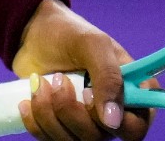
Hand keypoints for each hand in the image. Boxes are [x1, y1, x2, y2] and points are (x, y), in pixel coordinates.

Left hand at [12, 0, 153, 140]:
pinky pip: (50, 140)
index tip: (88, 94)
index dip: (114, 121)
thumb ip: (109, 77)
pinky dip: (36, 121)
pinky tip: (29, 99)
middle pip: (99, 138)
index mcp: (131, 92)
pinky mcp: (60, 126)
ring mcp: (86, 122)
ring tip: (41, 83)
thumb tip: (112, 121)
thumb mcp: (93, 44)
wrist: (33, 34)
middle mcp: (112, 113)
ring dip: (49, 113)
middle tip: (59, 79)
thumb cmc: (69, 34)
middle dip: (71, 111)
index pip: (136, 128)